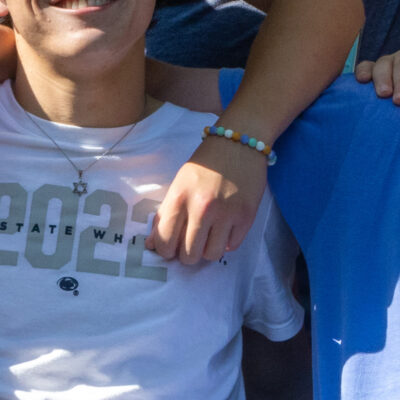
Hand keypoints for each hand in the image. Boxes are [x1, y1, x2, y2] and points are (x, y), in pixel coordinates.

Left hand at [147, 136, 265, 263]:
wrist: (239, 143)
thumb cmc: (205, 164)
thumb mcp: (179, 184)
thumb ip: (165, 214)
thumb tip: (152, 245)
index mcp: (180, 198)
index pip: (165, 241)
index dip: (165, 251)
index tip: (170, 247)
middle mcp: (202, 208)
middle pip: (189, 255)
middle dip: (187, 254)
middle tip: (190, 244)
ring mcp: (227, 214)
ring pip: (212, 255)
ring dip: (207, 251)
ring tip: (208, 238)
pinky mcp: (247, 217)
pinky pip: (232, 246)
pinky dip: (226, 242)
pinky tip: (224, 228)